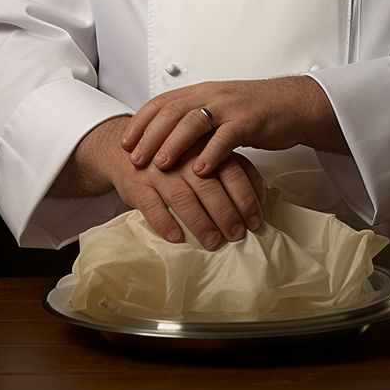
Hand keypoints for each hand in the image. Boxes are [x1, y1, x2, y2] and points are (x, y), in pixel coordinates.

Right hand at [50, 116, 266, 250]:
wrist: (128, 150)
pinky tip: (177, 237)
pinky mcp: (138, 186)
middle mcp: (184, 157)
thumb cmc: (176, 156)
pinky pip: (151, 207)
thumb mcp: (207, 156)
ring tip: (213, 242)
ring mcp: (160, 171)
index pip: (231, 171)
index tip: (255, 220)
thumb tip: (262, 197)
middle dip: (226, 214)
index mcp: (205, 146)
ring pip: (183, 198)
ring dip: (200, 223)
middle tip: (237, 235)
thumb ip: (235, 169)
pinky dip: (165, 224)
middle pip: (209, 187)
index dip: (245, 197)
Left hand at [120, 77, 348, 178]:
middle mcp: (212, 95)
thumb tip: (165, 139)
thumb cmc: (256, 110)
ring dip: (174, 144)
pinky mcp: (249, 121)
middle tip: (136, 158)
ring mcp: (230, 107)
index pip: (162, 102)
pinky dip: (211, 154)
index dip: (141, 122)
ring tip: (161, 165)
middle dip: (150, 136)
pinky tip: (200, 171)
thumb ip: (195, 119)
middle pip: (172, 111)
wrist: (293, 104)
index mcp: (202, 91)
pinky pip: (226, 137)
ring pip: (194, 122)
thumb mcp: (219, 110)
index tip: (125, 141)